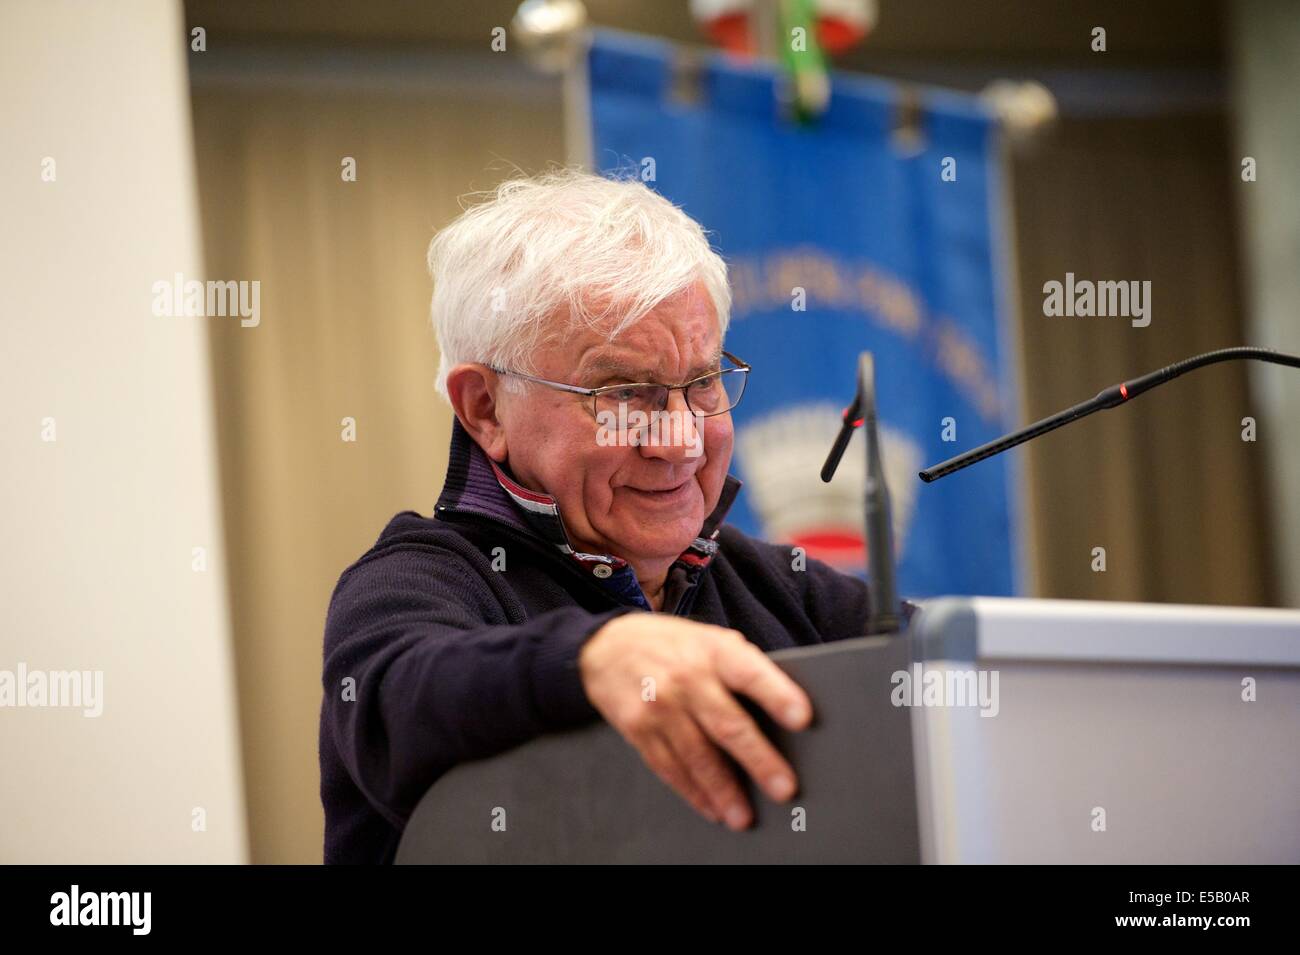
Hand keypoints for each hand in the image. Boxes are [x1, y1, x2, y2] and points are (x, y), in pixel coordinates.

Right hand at [578, 613, 812, 829]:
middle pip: (727, 724)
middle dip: (758, 759)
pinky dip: (692, 792)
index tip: (802, 718)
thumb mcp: (708, 639)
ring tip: (744, 815)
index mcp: (713, 650)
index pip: (750, 673)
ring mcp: (659, 706)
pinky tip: (711, 807)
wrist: (606, 646)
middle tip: (782, 787)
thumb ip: (741, 665)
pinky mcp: (638, 730)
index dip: (777, 694)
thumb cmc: (671, 645)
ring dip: (724, 790)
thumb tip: (783, 706)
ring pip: (697, 756)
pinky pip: (669, 767)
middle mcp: (686, 679)